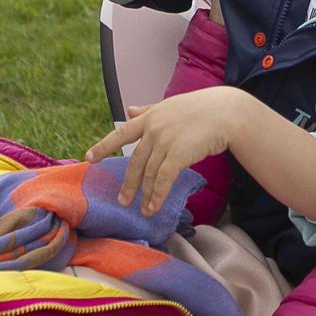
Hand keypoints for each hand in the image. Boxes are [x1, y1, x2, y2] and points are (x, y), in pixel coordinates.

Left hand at [86, 89, 242, 214]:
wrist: (225, 112)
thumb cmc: (201, 108)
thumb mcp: (170, 105)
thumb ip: (149, 109)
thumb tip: (129, 109)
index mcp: (150, 117)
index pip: (121, 133)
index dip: (104, 147)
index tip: (89, 158)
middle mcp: (154, 129)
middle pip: (135, 162)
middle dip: (128, 184)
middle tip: (122, 200)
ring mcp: (165, 142)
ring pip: (149, 174)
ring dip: (145, 194)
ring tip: (142, 209)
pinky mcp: (178, 154)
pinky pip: (163, 179)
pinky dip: (157, 195)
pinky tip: (154, 207)